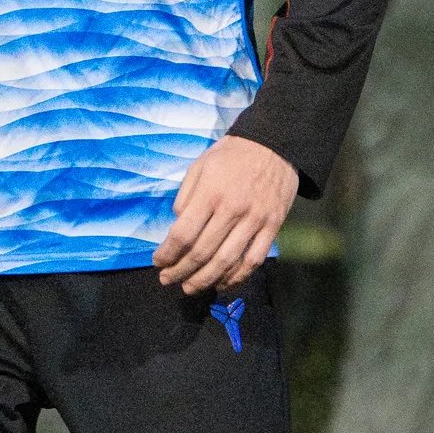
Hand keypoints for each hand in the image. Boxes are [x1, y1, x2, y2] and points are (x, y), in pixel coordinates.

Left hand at [154, 135, 298, 295]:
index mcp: (210, 193)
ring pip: (227, 262)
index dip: (167, 254)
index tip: (158, 262)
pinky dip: (236, 277)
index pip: (183, 234)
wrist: (275, 144)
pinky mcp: (272, 226)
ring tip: (190, 288)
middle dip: (180, 271)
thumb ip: (185, 197)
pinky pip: (254, 260)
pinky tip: (222, 283)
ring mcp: (255, 220)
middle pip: (202, 252)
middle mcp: (232, 210)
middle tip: (167, 280)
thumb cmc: (231, 154)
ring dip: (205, 280)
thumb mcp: (199, 166)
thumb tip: (177, 227)